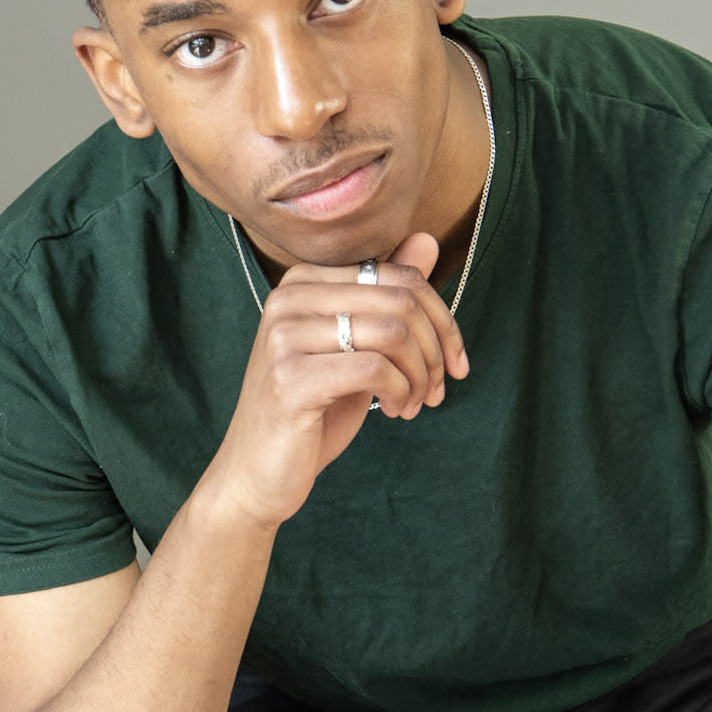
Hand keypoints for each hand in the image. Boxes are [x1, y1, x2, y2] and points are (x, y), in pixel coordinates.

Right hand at [205, 232, 468, 530]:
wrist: (257, 472)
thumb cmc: (312, 411)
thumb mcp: (358, 348)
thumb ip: (387, 296)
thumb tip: (426, 239)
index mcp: (304, 281)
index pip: (399, 276)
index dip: (442, 319)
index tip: (453, 362)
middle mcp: (288, 298)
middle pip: (401, 301)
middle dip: (436, 350)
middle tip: (437, 389)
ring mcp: (284, 337)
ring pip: (393, 332)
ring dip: (420, 375)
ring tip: (415, 403)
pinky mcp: (289, 379)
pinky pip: (375, 368)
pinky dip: (401, 392)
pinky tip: (396, 411)